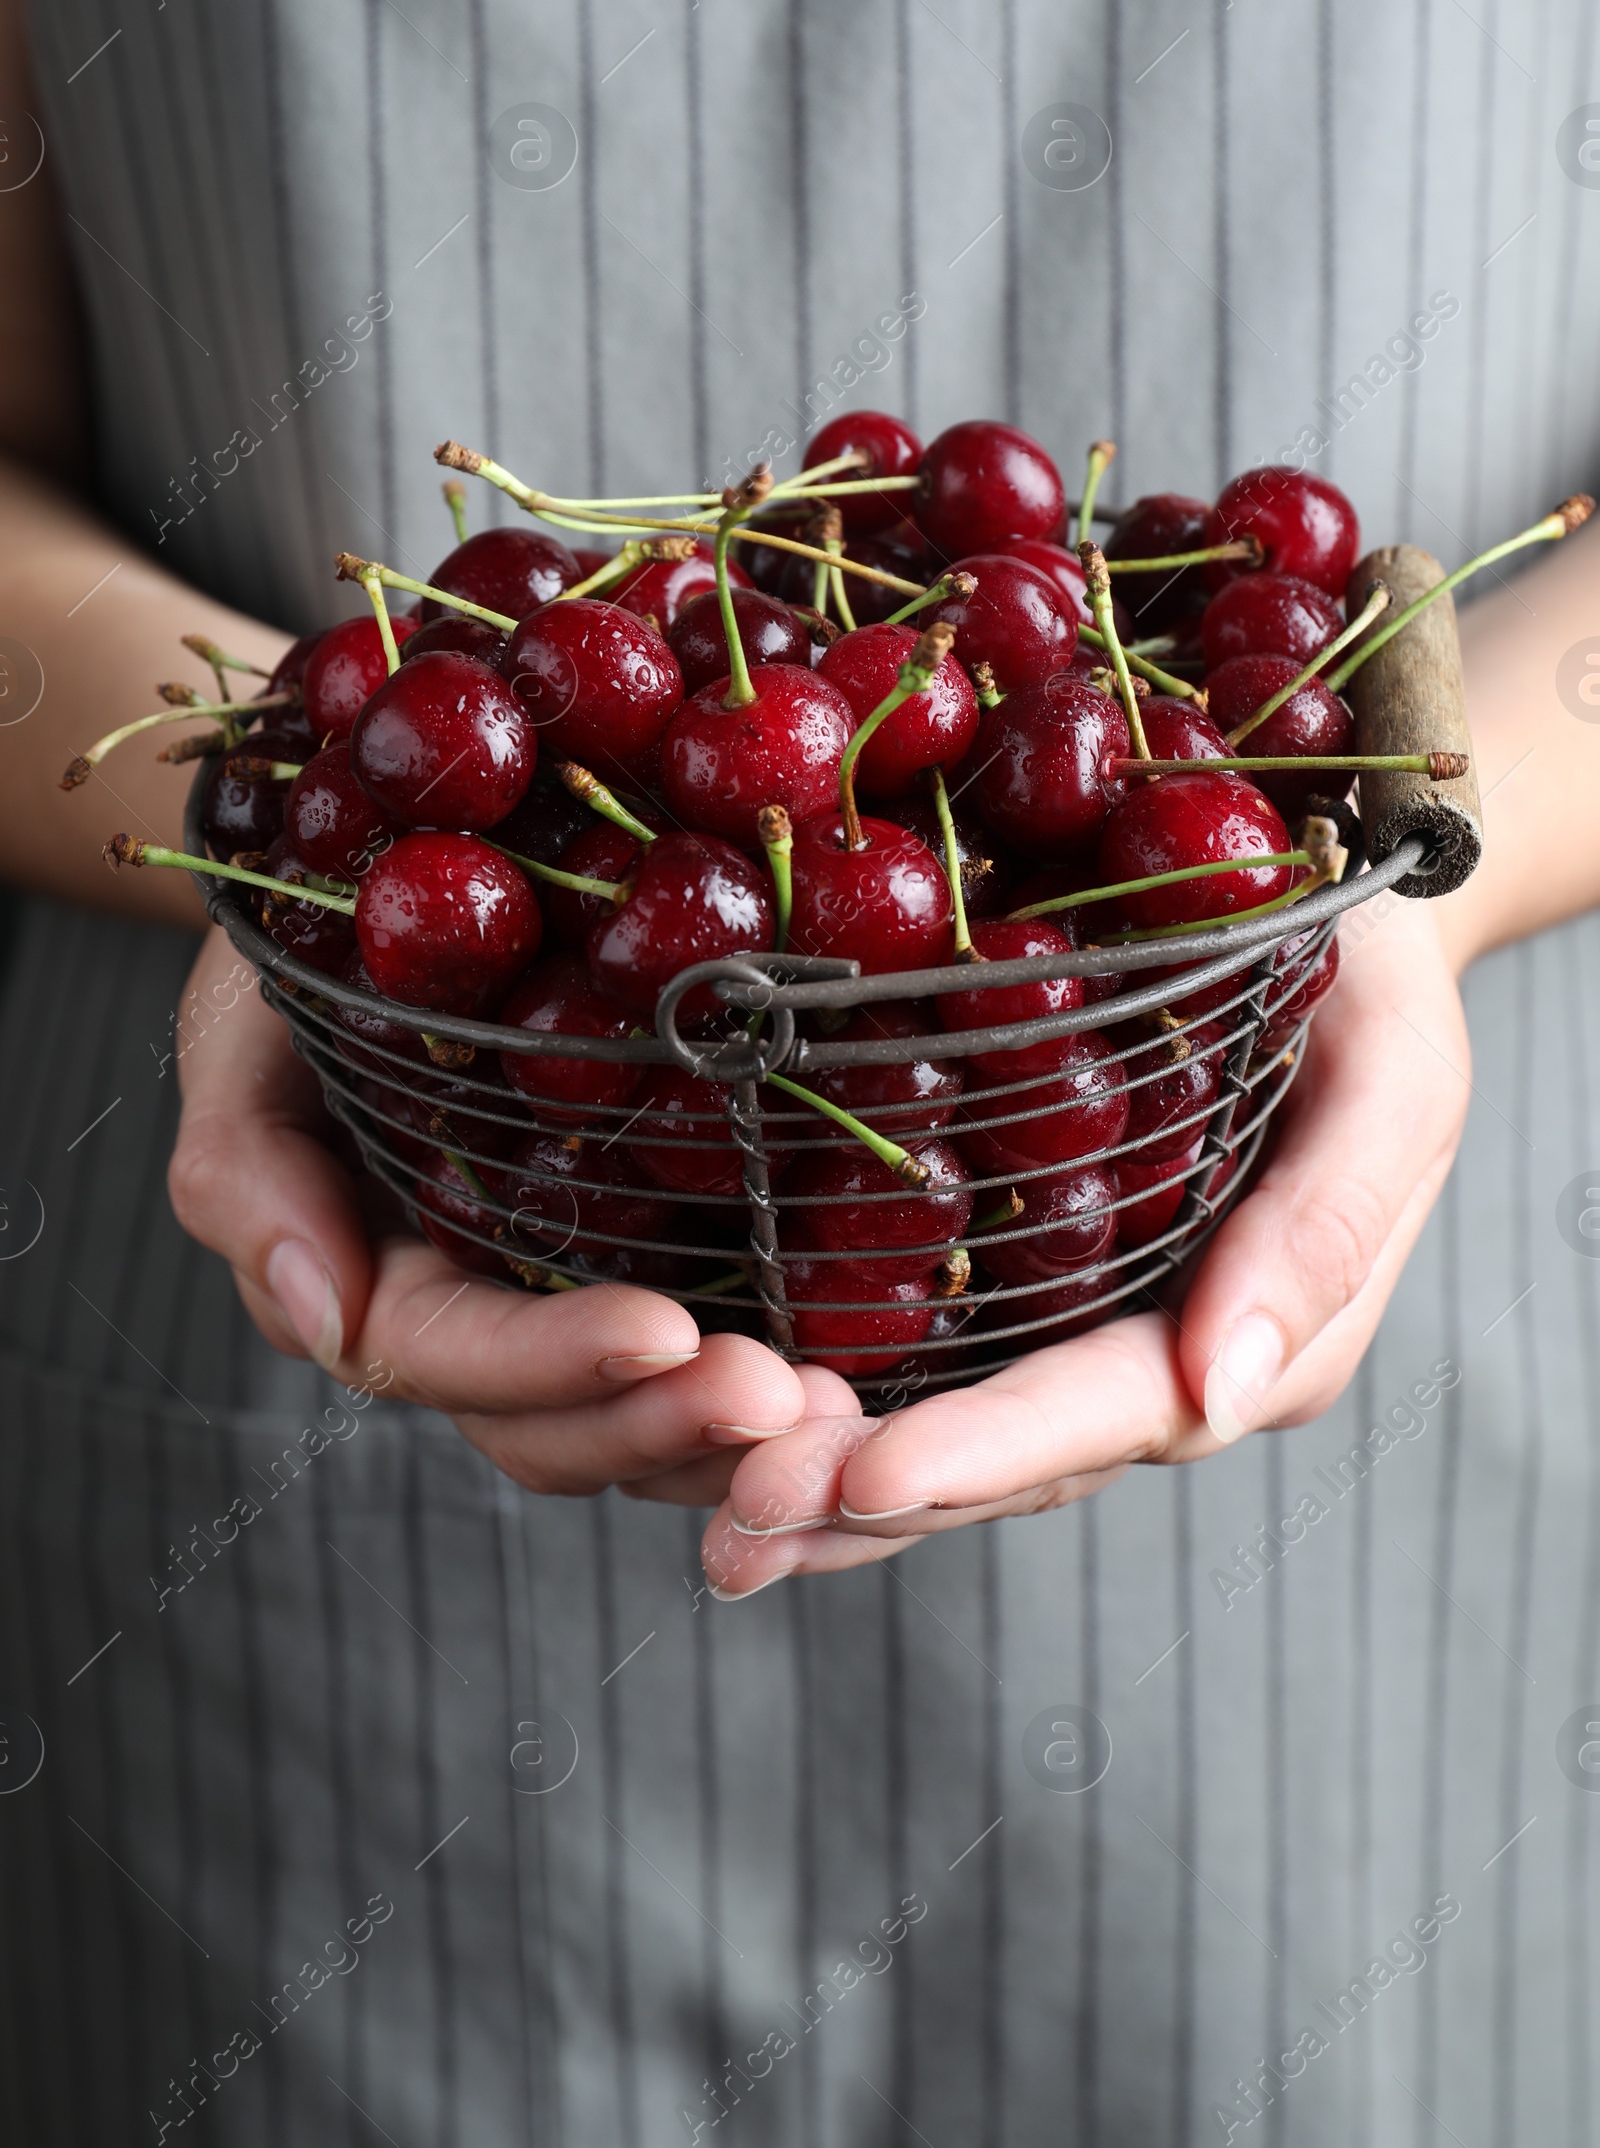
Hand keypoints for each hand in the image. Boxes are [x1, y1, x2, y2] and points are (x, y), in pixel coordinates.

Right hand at [167, 928, 814, 1489]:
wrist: (413, 871)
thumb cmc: (311, 938)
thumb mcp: (245, 1025)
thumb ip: (247, 1168)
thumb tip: (325, 1321)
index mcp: (377, 1276)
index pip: (453, 1358)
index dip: (554, 1361)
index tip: (666, 1333)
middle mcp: (481, 1312)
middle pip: (561, 1428)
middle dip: (668, 1424)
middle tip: (791, 1395)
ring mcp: (578, 1293)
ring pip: (644, 1425)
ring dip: (739, 1434)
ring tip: (841, 1407)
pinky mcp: (671, 1248)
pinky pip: (720, 1348)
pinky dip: (784, 1380)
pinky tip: (864, 1364)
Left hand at [695, 893, 1471, 1595]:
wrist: (1329, 914)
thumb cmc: (1371, 983)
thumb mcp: (1393, 1079)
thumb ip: (1325, 1231)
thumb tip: (1227, 1388)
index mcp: (1260, 1334)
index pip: (1105, 1411)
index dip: (984, 1452)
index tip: (863, 1475)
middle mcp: (1159, 1358)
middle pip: (1004, 1457)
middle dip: (869, 1493)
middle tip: (735, 1511)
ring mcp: (1079, 1324)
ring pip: (945, 1433)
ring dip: (825, 1478)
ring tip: (708, 1501)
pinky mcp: (1017, 1275)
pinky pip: (919, 1359)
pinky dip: (825, 1403)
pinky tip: (722, 1417)